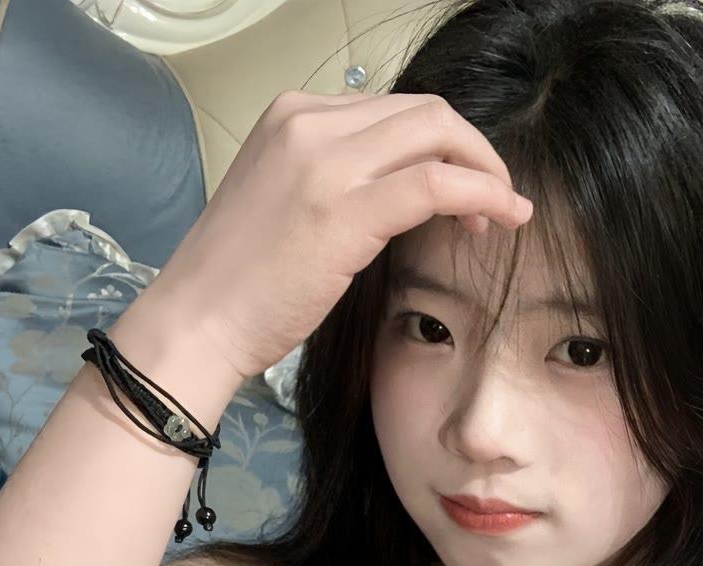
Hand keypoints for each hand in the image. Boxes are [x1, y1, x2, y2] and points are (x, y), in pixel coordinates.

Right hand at [143, 89, 533, 380]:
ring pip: (436, 134)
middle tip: (495, 199)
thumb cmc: (240, 282)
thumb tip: (398, 189)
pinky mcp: (344, 211)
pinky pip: (435, 184)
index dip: (442, 143)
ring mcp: (325, 162)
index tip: (462, 188)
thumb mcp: (288, 205)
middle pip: (424, 111)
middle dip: (473, 151)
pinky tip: (505, 217)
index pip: (393, 108)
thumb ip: (338, 181)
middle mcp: (309, 124)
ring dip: (485, 169)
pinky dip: (483, 193)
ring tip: (502, 213)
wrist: (197, 322)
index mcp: (292, 116)